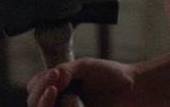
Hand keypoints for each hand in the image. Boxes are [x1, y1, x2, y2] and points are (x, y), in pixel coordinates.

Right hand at [24, 58, 138, 106]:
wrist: (136, 88)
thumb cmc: (110, 75)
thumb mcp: (84, 66)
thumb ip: (65, 70)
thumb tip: (51, 82)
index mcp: (57, 88)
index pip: (33, 90)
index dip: (39, 85)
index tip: (56, 74)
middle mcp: (59, 103)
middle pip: (34, 105)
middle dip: (42, 97)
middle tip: (56, 86)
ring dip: (54, 105)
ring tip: (74, 98)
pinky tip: (78, 106)